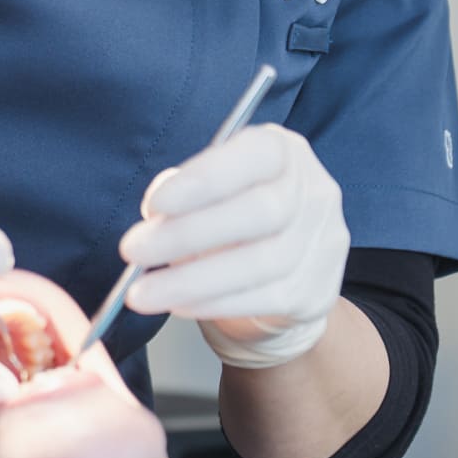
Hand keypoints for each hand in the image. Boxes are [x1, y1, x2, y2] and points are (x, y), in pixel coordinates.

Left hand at [117, 123, 348, 369]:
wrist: (282, 278)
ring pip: (261, 263)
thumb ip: (184, 192)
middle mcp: (314, 192)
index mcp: (285, 152)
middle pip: (260, 212)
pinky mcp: (316, 291)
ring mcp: (323, 243)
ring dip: (192, 280)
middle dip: (188, 233)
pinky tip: (178, 304)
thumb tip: (156, 215)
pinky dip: (213, 303)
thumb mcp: (211, 191)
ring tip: (143, 291)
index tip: (155, 204)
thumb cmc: (235, 221)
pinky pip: (263, 300)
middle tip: (134, 249)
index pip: (257, 154)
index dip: (206, 178)